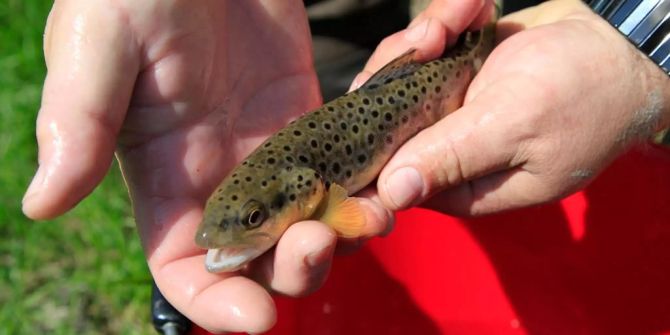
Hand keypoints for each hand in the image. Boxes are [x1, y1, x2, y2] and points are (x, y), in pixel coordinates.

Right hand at [23, 0, 391, 332]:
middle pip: (264, 258)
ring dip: (347, 232)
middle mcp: (223, 180)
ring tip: (374, 211)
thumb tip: (41, 204)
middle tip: (320, 240)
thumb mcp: (98, 49)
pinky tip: (392, 174)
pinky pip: (348, 169)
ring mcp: (274, 154)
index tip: (258, 318)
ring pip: (316, 222)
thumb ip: (79, 124)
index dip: (217, 302)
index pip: (186, 270)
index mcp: (166, 181)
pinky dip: (372, 181)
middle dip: (296, 268)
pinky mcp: (313, 122)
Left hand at [358, 0, 669, 215]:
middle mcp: (447, 152)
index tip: (374, 93)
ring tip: (464, 12)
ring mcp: (448, 110)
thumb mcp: (516, 128)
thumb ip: (453, 157)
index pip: (392, 175)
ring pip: (399, 74)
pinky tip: (474, 8)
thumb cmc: (585, 94)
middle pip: (384, 118)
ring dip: (425, 34)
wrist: (620, 47)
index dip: (371, 139)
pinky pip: (425, 48)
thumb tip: (392, 194)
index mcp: (462, 185)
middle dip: (400, 67)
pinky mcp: (454, 74)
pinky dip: (446, 20)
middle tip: (433, 36)